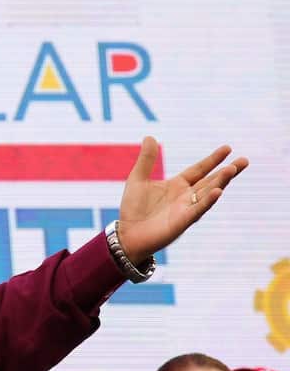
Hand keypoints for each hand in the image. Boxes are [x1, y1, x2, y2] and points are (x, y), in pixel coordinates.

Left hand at [116, 137, 247, 265]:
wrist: (127, 234)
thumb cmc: (133, 208)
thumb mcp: (138, 179)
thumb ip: (146, 160)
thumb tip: (149, 136)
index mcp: (178, 185)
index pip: (199, 170)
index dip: (212, 160)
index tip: (228, 148)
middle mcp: (186, 196)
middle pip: (211, 181)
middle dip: (227, 171)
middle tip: (244, 161)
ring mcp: (186, 209)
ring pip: (207, 194)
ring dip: (220, 182)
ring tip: (232, 170)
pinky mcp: (181, 222)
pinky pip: (197, 210)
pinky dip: (207, 201)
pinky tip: (218, 192)